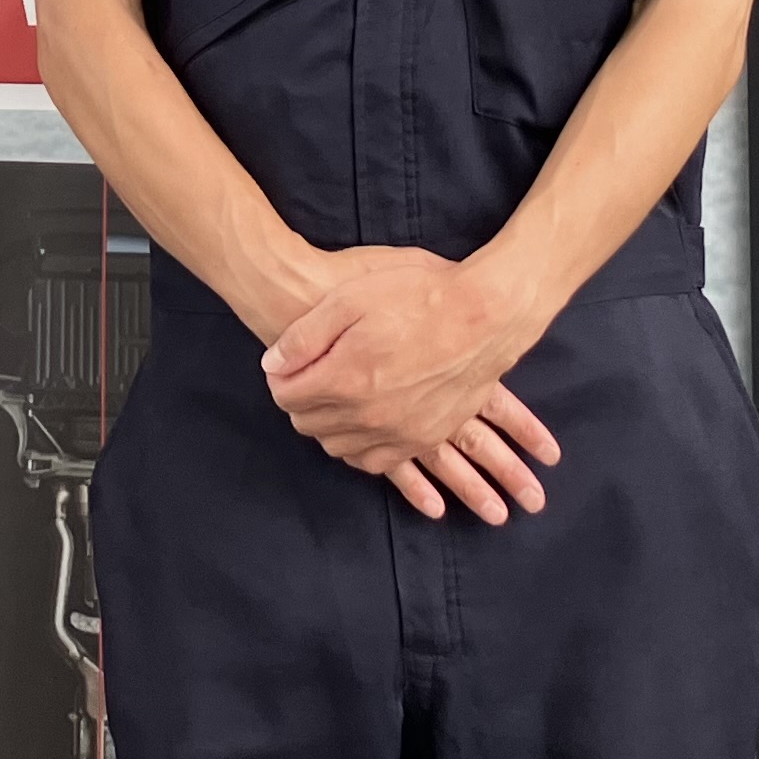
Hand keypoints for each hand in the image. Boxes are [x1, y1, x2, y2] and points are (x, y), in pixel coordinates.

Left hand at [263, 248, 561, 525]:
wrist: (486, 316)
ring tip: (334, 395)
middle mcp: (369, 417)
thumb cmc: (419, 297)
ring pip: (339, 448)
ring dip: (327, 425)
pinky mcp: (425, 438)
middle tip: (308, 375)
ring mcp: (399, 433)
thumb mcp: (350, 299)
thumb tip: (272, 365)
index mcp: (345, 381)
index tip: (287, 364)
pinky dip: (359, 446)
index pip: (287, 396)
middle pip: (310, 424)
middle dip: (300, 401)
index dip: (281, 378)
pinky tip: (360, 422)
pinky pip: (376, 461)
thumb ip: (303, 337)